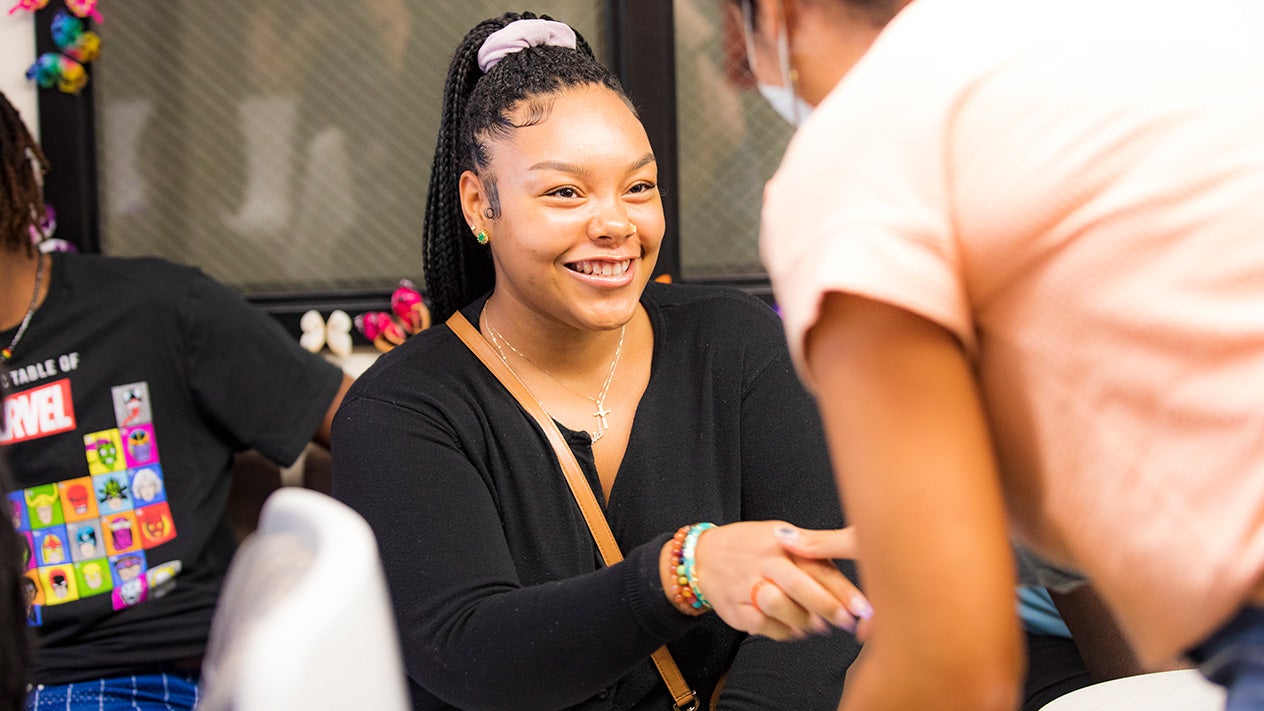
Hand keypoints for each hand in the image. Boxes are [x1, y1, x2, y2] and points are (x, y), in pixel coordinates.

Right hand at [669, 521, 870, 639]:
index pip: (816, 565)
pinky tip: (794, 631)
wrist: (702, 556)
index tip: (863, 608)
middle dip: (827, 607)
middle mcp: (763, 561)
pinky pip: (764, 626)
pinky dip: (784, 632)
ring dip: (804, 621)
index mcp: (781, 542)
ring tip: (818, 627)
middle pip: (798, 585)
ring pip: (779, 606)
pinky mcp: (734, 609)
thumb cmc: (752, 547)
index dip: (843, 589)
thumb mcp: (781, 537)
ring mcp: (746, 585)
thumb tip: (848, 580)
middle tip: (847, 623)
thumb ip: (814, 552)